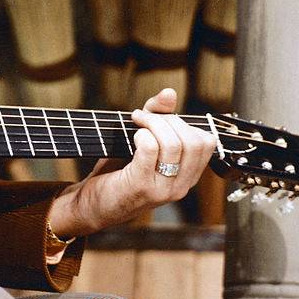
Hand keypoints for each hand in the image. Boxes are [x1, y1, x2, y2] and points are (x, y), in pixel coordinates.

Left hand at [47, 88, 216, 236]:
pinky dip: (142, 135)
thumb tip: (169, 93)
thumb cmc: (117, 172)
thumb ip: (157, 118)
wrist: (91, 205)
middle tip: (144, 117)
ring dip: (153, 124)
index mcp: (187, 176)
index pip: (206, 143)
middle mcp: (181, 185)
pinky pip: (151, 149)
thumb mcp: (141, 143)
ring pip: (174, 144)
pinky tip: (132, 136)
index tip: (159, 118)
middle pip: (194, 142)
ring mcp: (164, 189)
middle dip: (168, 120)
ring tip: (136, 122)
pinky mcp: (142, 187)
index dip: (184, 122)